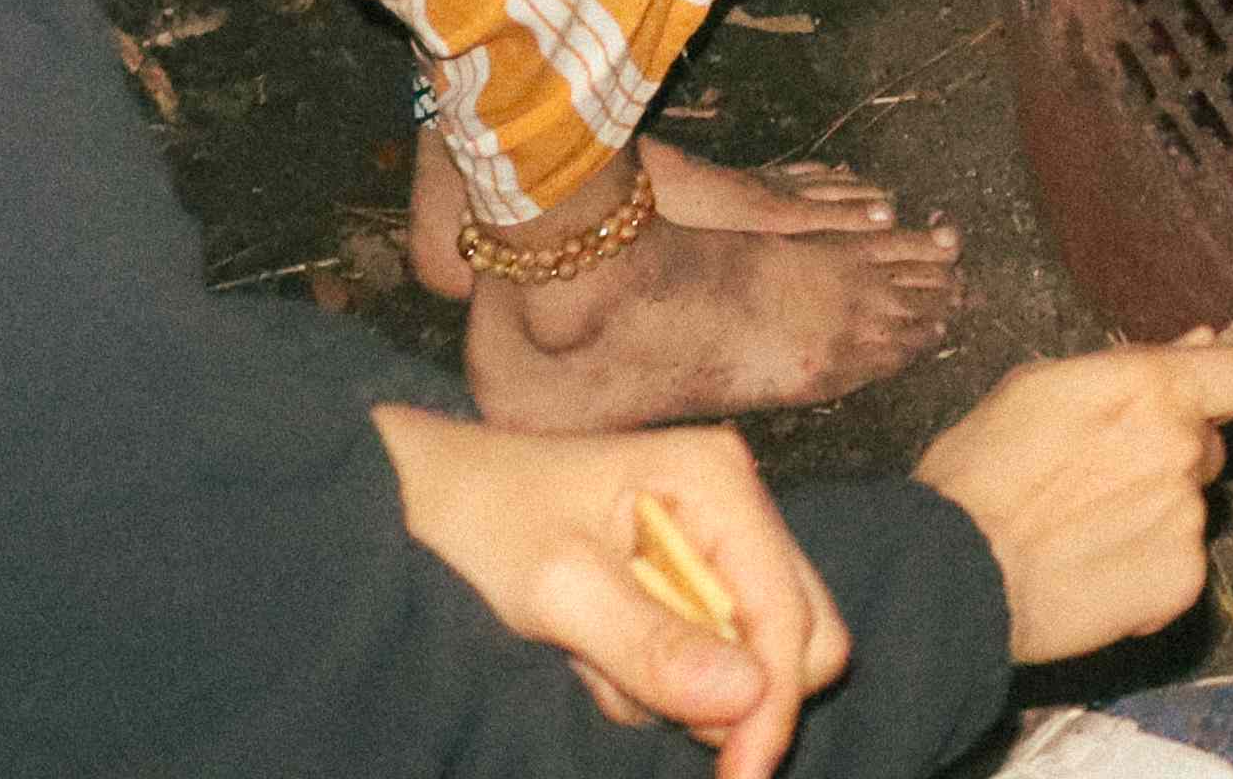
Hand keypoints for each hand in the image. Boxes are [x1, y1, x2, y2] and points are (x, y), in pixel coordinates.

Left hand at [369, 406, 847, 778]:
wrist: (434, 497)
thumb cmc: (489, 523)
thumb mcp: (558, 589)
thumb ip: (652, 644)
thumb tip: (749, 698)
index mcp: (718, 482)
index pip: (786, 611)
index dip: (772, 700)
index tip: (740, 777)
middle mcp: (736, 504)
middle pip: (799, 631)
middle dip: (735, 692)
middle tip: (650, 706)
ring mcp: (718, 539)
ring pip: (756, 653)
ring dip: (682, 685)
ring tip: (593, 660)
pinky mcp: (693, 574)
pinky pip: (712, 658)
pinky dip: (658, 678)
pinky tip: (594, 653)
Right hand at [912, 343, 1232, 661]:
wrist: (947, 572)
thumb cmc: (978, 474)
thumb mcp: (1038, 386)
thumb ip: (1133, 363)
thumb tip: (1199, 339)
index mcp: (1153, 387)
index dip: (1231, 388)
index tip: (1209, 403)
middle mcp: (1182, 447)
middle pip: (1210, 445)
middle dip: (1172, 457)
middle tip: (1102, 479)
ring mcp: (1187, 516)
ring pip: (1190, 506)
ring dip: (1154, 514)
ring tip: (1083, 531)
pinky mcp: (1181, 580)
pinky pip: (1181, 565)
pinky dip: (1148, 571)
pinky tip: (1092, 571)